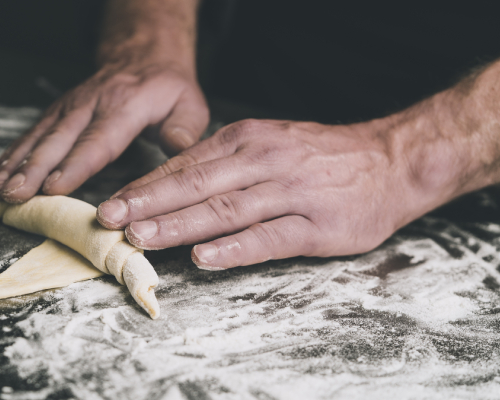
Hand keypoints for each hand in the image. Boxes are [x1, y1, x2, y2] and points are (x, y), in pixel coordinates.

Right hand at [0, 54, 208, 202]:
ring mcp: (69, 107)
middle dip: (33, 170)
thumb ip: (184, 128)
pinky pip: (31, 134)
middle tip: (13, 195)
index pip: (97, 140)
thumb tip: (176, 147)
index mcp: (123, 106)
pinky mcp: (58, 112)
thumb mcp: (189, 103)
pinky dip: (10, 155)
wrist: (143, 55)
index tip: (53, 187)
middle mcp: (90, 105)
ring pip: (38, 137)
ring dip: (14, 164)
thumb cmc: (167, 88)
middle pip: (58, 141)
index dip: (75, 165)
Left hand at [96, 117, 435, 269]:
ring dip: (180, 225)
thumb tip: (175, 179)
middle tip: (110, 221)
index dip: (146, 185)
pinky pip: (269, 237)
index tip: (113, 202)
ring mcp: (290, 192)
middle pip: (196, 184)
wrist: (390, 161)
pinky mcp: (315, 225)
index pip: (186, 164)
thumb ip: (226, 160)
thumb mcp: (270, 141)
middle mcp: (264, 161)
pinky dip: (234, 248)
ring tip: (143, 238)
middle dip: (149, 203)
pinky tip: (205, 257)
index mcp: (248, 139)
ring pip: (225, 209)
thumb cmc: (322, 156)